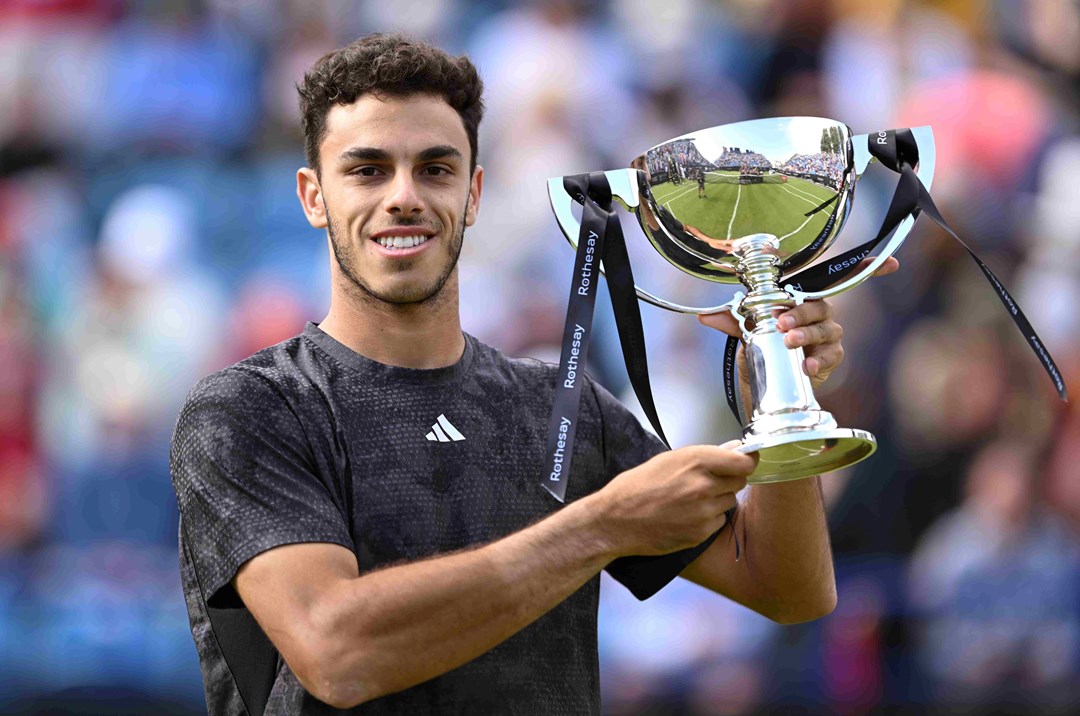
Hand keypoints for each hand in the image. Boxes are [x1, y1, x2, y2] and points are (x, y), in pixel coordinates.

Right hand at [591, 442, 756, 556]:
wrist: (615, 520)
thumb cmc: (637, 487)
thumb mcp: (668, 460)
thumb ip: (705, 455)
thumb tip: (734, 449)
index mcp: (696, 461)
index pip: (743, 461)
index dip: (746, 461)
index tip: (745, 462)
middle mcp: (704, 486)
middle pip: (740, 481)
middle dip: (728, 480)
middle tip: (707, 482)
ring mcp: (703, 512)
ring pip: (729, 502)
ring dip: (717, 500)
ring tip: (690, 500)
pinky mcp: (700, 533)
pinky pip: (717, 521)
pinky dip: (708, 519)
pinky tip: (686, 516)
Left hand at [697, 256, 898, 390]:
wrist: (764, 381)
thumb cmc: (760, 346)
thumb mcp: (744, 331)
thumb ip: (731, 321)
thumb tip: (705, 316)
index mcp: (801, 297)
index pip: (831, 277)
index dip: (865, 266)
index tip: (890, 262)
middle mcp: (818, 312)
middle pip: (821, 304)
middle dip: (802, 312)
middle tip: (782, 322)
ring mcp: (826, 334)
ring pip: (825, 328)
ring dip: (806, 334)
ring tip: (789, 342)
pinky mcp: (830, 357)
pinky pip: (831, 355)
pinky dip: (817, 359)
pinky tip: (805, 365)